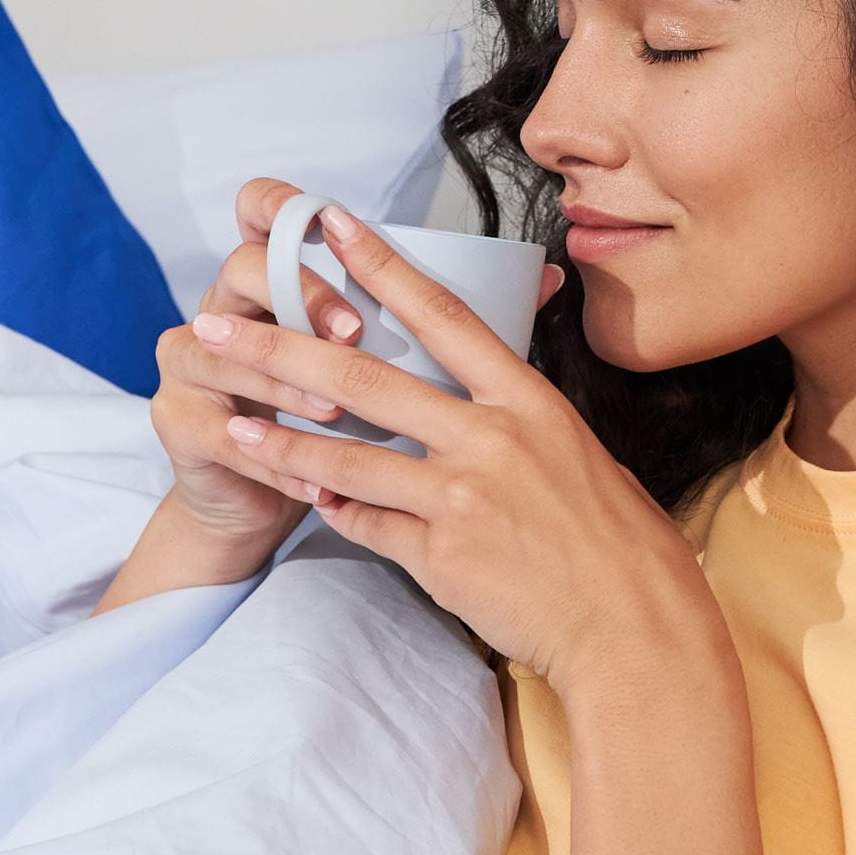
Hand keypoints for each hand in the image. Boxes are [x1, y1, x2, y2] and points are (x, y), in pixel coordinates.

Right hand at [139, 177, 376, 569]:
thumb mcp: (365, 370)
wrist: (253, 506)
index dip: (281, 205)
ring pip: (225, 354)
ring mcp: (188, 363)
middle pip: (240, 268)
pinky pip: (225, 435)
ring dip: (285, 385)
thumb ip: (405, 328)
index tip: (333, 223)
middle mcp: (220, 309)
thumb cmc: (323, 429)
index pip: (257, 212)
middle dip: (301, 295)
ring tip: (333, 415)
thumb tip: (512, 289)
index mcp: (266, 284)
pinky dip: (277, 463)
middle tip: (352, 332)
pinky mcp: (177, 420)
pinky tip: (317, 486)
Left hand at [185, 203, 718, 693]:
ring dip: (284, 440)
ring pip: (347, 456)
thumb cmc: (621, 544)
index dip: (379, 265)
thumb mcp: (582, 453)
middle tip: (222, 329)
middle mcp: (489, 439)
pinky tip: (310, 497)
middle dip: (280, 349)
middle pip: (364, 377)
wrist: (633, 628)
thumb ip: (521, 419)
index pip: (441, 313)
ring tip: (238, 425)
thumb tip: (487, 392)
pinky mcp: (440, 557)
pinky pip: (368, 524)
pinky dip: (337, 509)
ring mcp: (460, 499)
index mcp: (528, 401)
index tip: (329, 226)